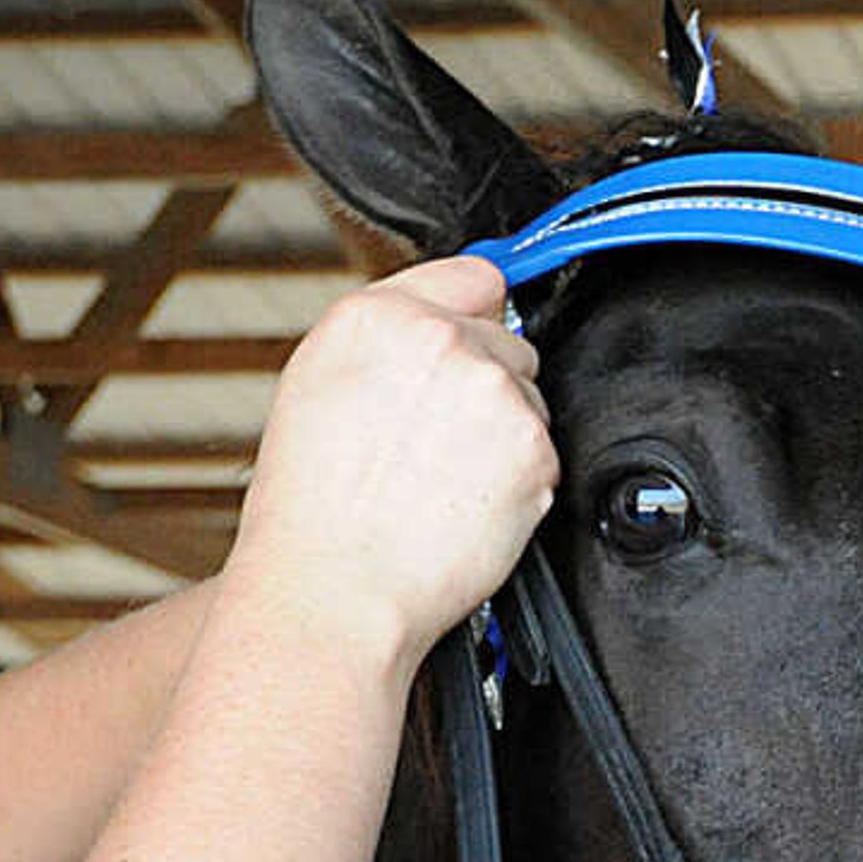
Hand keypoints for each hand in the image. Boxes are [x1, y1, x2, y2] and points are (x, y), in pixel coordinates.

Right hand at [224, 254, 554, 667]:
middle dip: (487, 386)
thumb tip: (455, 317)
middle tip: (434, 443)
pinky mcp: (534, 446)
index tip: (480, 332)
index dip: (478, 314)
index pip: (474, 276)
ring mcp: (493, 391)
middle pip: (509, 344)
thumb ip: (392, 341)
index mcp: (377, 315)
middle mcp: (441, 340)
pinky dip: (521, 480)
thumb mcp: (323, 386)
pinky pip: (545, 454)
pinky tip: (467, 504)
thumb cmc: (316, 507)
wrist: (337, 585)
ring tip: (442, 480)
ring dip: (504, 434)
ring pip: (531, 400)